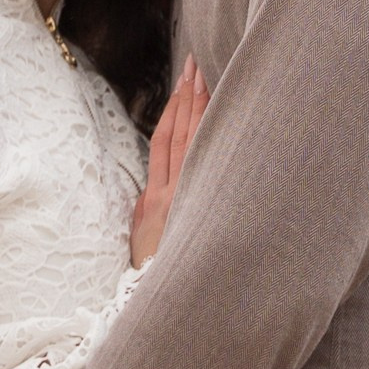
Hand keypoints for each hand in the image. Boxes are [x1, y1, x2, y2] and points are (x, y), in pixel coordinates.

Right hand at [131, 57, 210, 266]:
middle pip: (178, 133)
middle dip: (186, 97)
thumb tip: (167, 196)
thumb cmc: (154, 280)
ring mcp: (186, 198)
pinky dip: (210, 133)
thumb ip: (156, 214)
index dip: (172, 110)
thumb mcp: (146, 245)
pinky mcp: (198, 206)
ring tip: (204, 76)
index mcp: (152, 202)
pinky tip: (222, 113)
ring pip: (193, 141)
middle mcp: (169, 194)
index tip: (182, 83)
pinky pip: (204, 159)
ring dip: (199, 106)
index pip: (163, 143)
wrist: (156, 304)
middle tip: (194, 64)